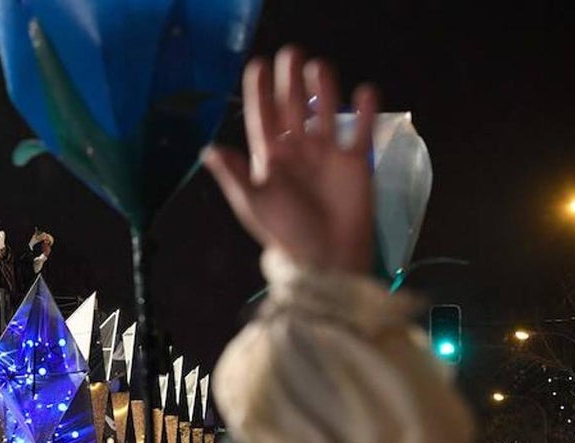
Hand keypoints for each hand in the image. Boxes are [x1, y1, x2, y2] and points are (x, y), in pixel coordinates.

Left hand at [202, 46, 378, 273]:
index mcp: (271, 160)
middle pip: (293, 108)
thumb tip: (209, 149)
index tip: (256, 65)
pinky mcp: (355, 163)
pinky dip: (365, 111)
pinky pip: (361, 130)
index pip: (263, 118)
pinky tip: (365, 91)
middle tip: (290, 52)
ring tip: (318, 66)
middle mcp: (298, 152)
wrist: (325, 258)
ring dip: (323, 89)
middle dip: (290, 82)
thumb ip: (234, 175)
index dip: (259, 93)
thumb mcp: (254, 203)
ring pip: (326, 112)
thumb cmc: (286, 232)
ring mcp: (327, 155)